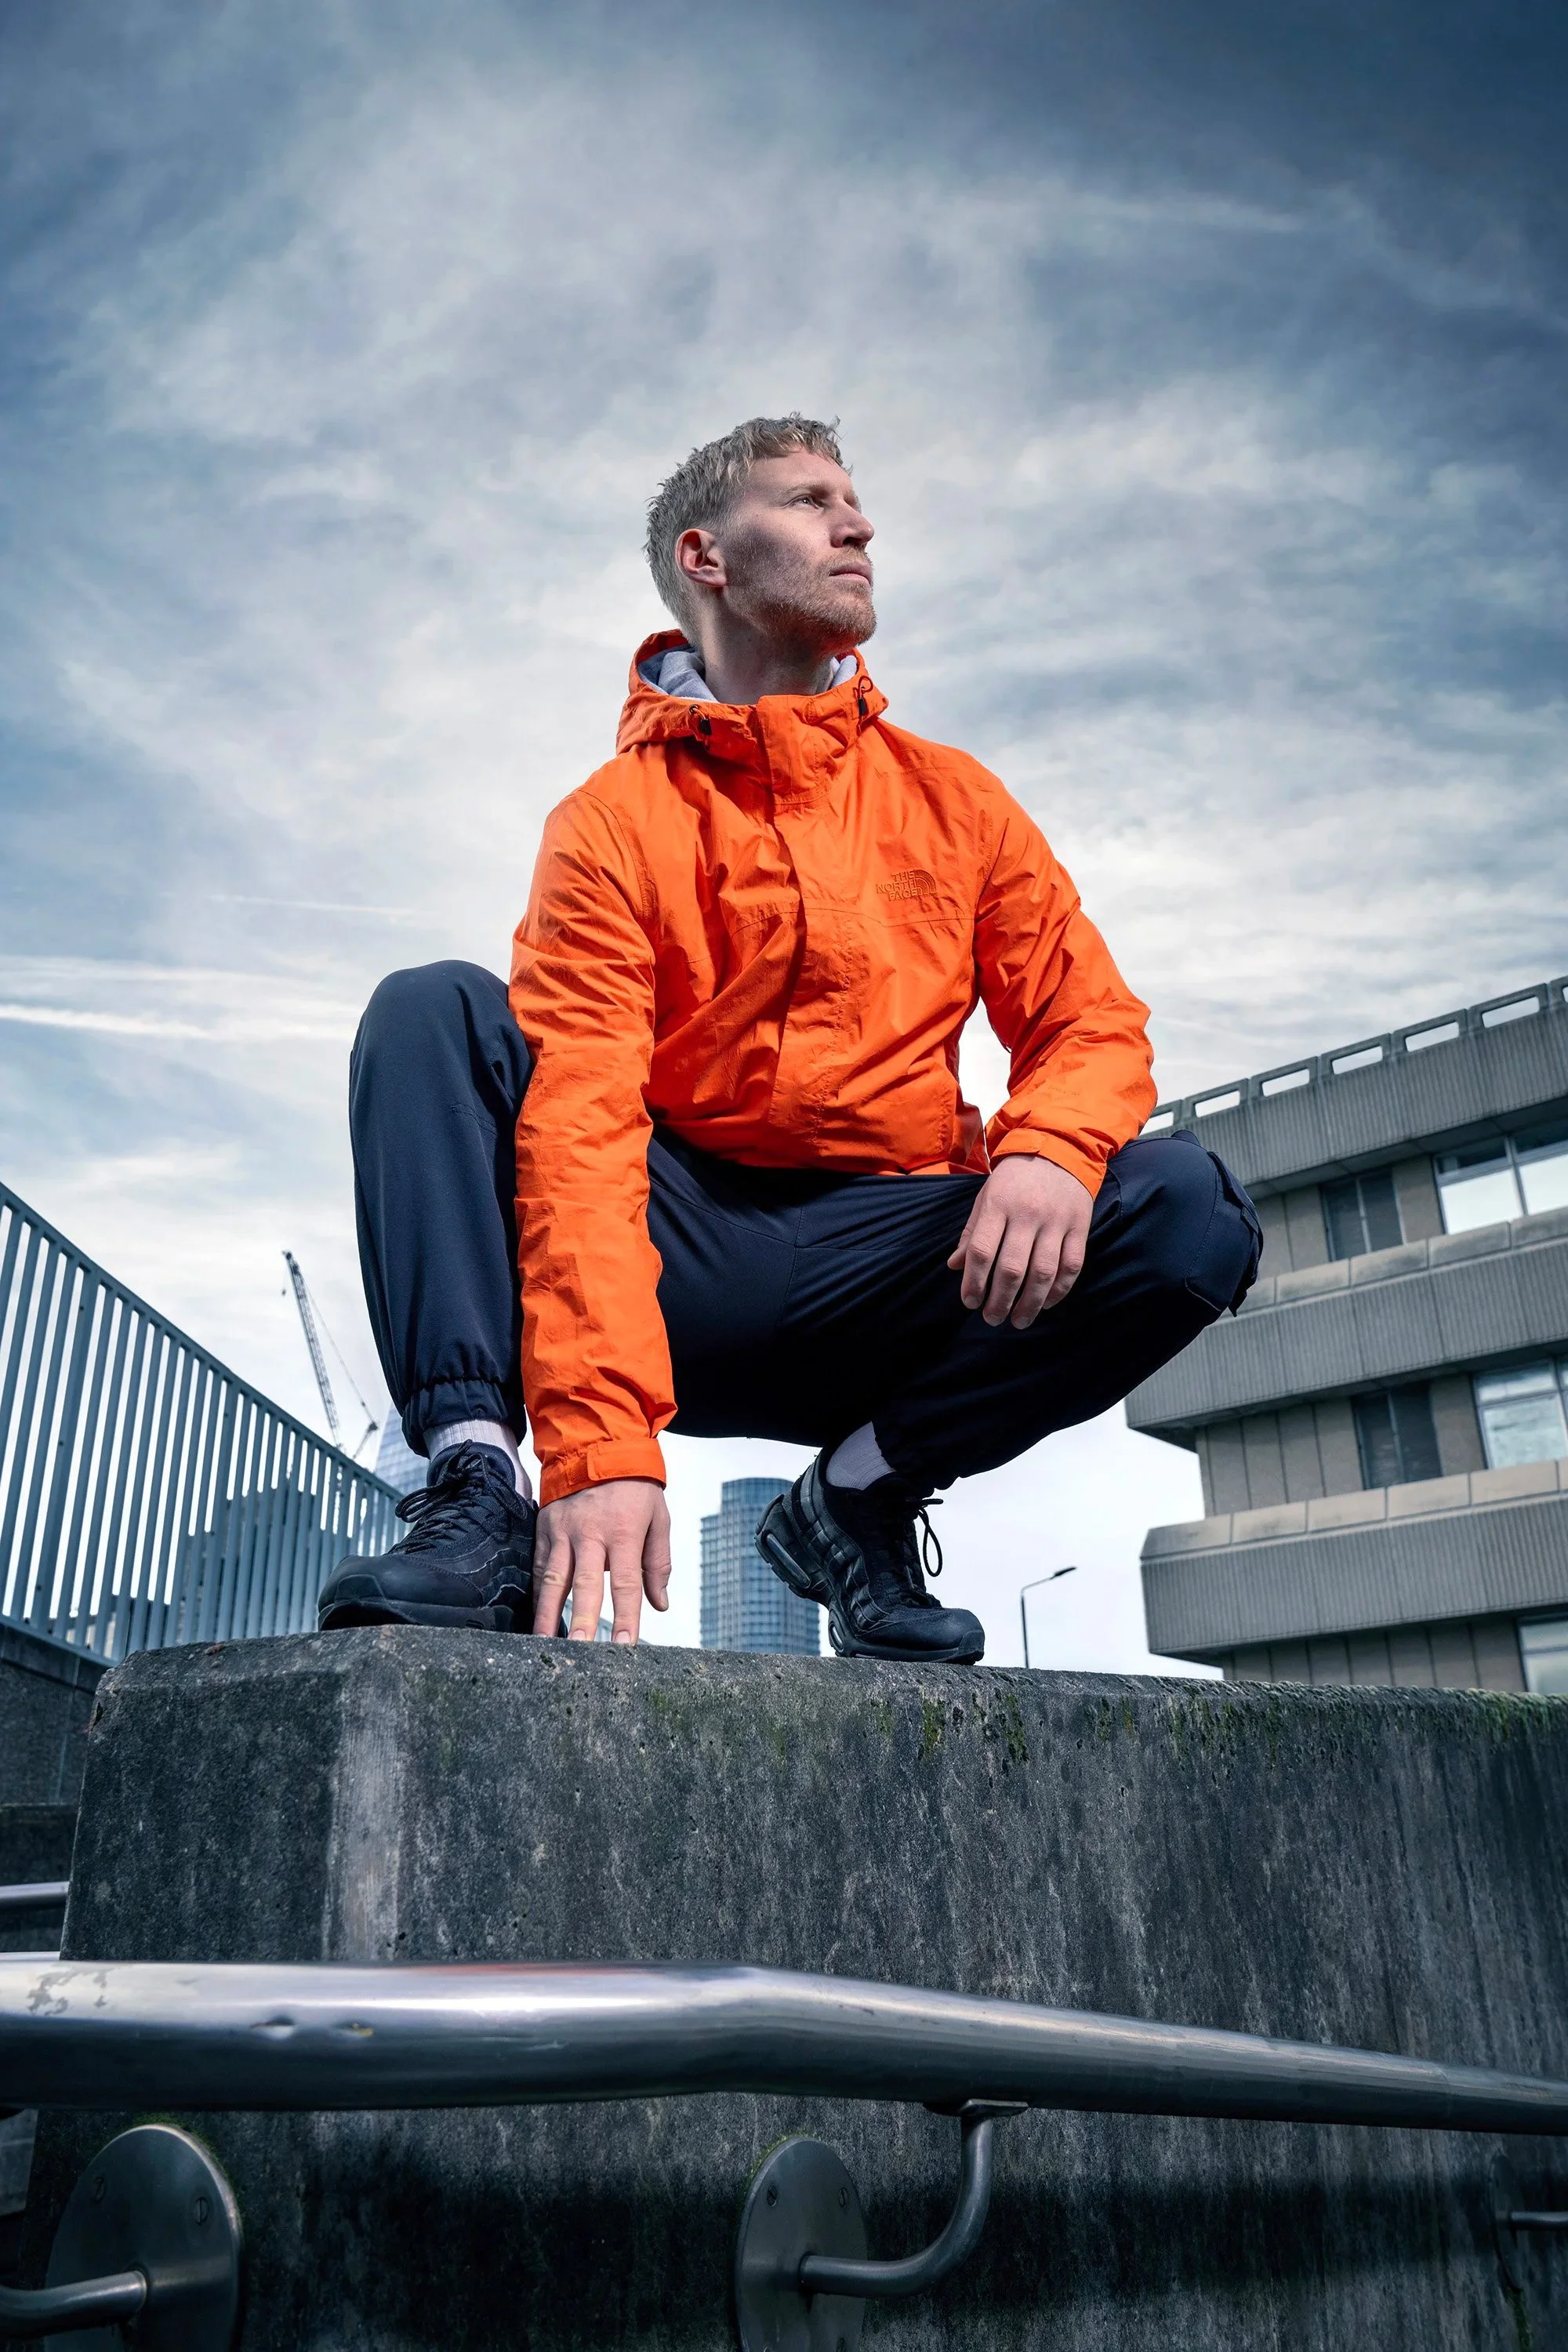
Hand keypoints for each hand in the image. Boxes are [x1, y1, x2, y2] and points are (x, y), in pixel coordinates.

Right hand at [533, 1478, 671, 1644]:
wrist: (597, 1444)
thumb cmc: (634, 1486)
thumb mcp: (658, 1517)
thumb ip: (657, 1563)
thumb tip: (659, 1604)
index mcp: (623, 1532)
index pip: (625, 1583)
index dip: (626, 1617)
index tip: (625, 1647)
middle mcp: (590, 1533)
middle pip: (585, 1585)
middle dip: (583, 1622)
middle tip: (580, 1652)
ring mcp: (563, 1531)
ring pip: (553, 1579)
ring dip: (548, 1615)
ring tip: (544, 1645)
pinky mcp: (544, 1528)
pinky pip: (538, 1567)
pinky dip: (537, 1594)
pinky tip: (537, 1618)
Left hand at [946, 1154, 1092, 1328]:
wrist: (1059, 1149)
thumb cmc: (1014, 1179)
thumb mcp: (986, 1196)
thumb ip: (971, 1232)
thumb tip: (954, 1266)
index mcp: (998, 1205)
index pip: (981, 1250)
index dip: (973, 1282)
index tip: (970, 1303)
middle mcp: (1027, 1214)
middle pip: (1012, 1268)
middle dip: (1000, 1300)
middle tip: (992, 1319)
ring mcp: (1056, 1221)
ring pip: (1043, 1272)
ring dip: (1030, 1303)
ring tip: (1018, 1321)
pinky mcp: (1079, 1226)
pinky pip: (1071, 1266)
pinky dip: (1059, 1290)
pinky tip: (1047, 1303)